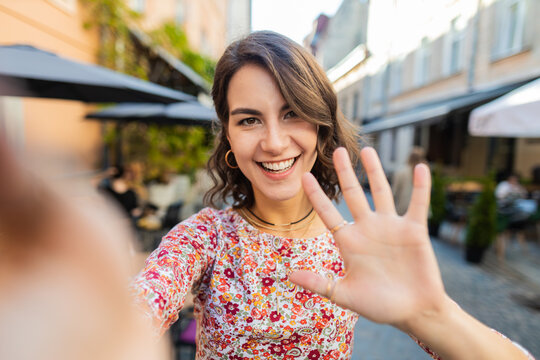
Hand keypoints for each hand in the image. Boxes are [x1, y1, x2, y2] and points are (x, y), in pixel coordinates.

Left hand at [290, 147, 447, 330]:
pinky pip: (417, 204)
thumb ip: (318, 283)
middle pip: (353, 195)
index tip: (303, 176)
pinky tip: (420, 168)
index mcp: (349, 242)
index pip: (328, 214)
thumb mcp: (344, 295)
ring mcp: (391, 227)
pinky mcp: (414, 230)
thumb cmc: (379, 305)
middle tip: (336, 150)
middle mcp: (368, 229)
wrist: (413, 312)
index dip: (316, 196)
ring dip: (375, 171)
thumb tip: (288, 274)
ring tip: (367, 150)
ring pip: (381, 192)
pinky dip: (420, 187)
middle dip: (344, 173)